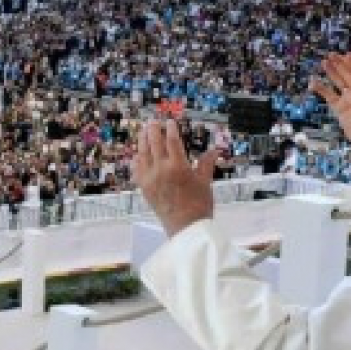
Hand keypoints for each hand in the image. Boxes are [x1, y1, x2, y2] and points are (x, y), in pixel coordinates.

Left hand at [132, 119, 219, 237]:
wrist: (185, 227)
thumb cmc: (199, 205)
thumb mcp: (205, 182)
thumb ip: (205, 164)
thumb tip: (214, 150)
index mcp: (178, 166)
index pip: (172, 141)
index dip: (170, 129)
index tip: (170, 122)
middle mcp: (161, 170)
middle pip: (154, 144)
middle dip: (153, 130)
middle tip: (153, 122)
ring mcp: (149, 179)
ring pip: (143, 154)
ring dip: (143, 141)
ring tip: (143, 132)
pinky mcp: (143, 188)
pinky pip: (137, 170)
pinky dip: (137, 160)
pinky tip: (137, 155)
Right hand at [311, 53, 350, 163]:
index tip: (349, 54)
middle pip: (350, 74)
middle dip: (341, 64)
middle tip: (332, 55)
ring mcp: (349, 99)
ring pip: (339, 82)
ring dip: (332, 72)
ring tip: (324, 62)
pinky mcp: (340, 108)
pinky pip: (329, 95)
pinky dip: (321, 89)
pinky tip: (313, 82)